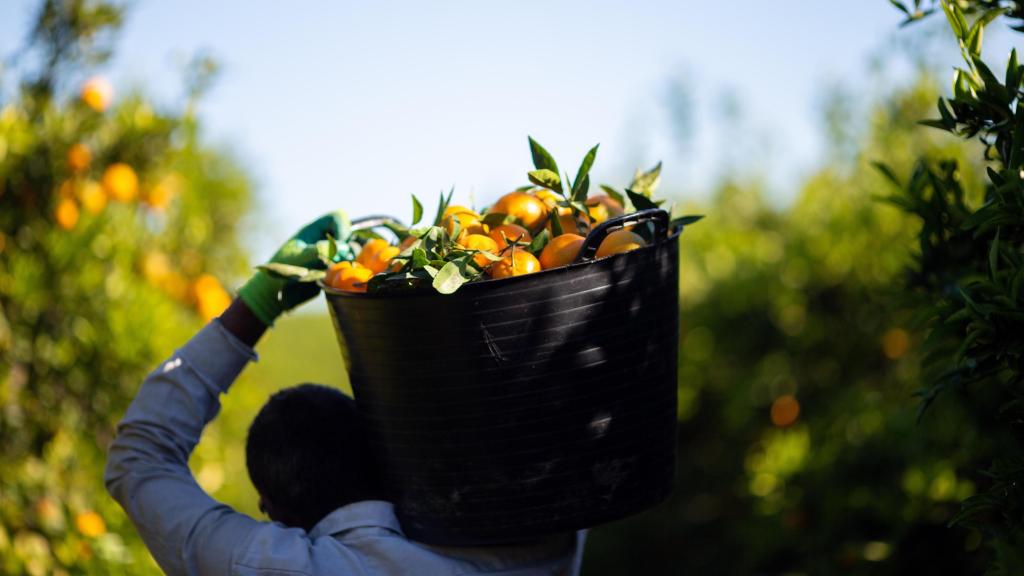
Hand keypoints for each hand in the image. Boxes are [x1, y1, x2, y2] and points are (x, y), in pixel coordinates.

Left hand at [238, 210, 351, 325]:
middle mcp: (324, 239)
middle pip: (348, 233)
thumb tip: (340, 247)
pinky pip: (349, 265)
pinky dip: (347, 270)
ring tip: (334, 270)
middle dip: (347, 246)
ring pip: (351, 251)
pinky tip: (336, 278)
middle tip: (338, 260)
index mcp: (314, 229)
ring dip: (347, 260)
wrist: (276, 290)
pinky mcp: (334, 268)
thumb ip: (318, 250)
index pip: (337, 217)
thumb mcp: (298, 258)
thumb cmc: (282, 269)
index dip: (342, 228)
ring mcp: (331, 254)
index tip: (338, 244)